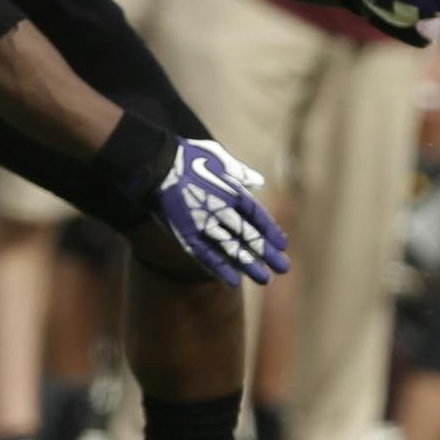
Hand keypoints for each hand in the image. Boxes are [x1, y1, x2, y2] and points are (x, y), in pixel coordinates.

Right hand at [147, 137, 289, 286]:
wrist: (156, 163)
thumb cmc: (188, 157)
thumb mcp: (220, 157)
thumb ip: (240, 173)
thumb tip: (258, 182)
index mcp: (234, 192)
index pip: (259, 217)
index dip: (272, 232)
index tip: (283, 245)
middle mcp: (224, 210)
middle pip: (250, 236)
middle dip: (268, 254)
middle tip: (284, 268)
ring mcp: (205, 224)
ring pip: (232, 249)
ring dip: (250, 265)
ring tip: (265, 280)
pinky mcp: (186, 234)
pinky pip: (207, 256)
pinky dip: (221, 269)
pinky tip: (234, 282)